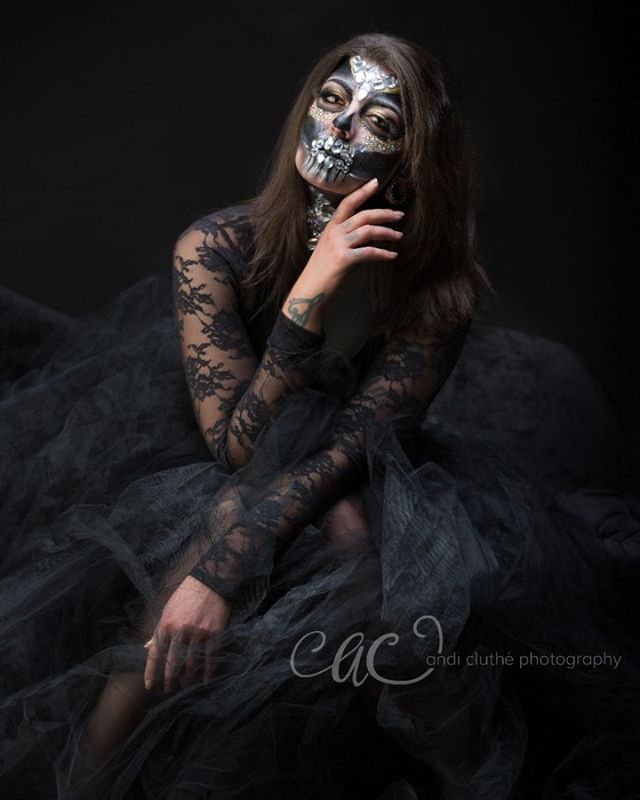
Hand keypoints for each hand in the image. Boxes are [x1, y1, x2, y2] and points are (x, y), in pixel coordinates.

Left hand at [143, 575, 231, 694]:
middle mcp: (180, 631)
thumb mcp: (167, 611)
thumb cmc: (185, 596)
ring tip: (185, 684)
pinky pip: (210, 657)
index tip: (150, 686)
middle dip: (169, 679)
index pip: (155, 654)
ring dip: (187, 677)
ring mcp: (198, 633)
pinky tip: (206, 679)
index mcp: (166, 625)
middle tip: (169, 689)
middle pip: (172, 663)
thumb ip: (158, 631)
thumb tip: (146, 647)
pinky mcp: (214, 633)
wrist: (209, 583)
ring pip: (191, 662)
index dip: (151, 672)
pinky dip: (208, 671)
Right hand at [308, 176, 404, 284]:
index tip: (376, 182)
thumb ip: (345, 238)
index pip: (347, 203)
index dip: (362, 191)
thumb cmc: (322, 271)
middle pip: (364, 215)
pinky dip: (383, 254)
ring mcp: (339, 245)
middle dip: (385, 214)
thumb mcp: (330, 248)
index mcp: (331, 227)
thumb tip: (366, 234)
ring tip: (398, 236)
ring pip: (368, 231)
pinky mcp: (344, 259)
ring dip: (387, 232)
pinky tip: (392, 255)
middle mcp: (335, 232)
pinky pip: (369, 252)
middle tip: (399, 215)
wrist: (310, 288)